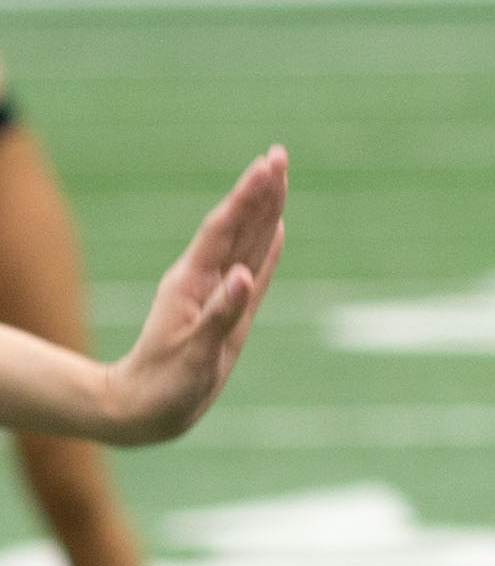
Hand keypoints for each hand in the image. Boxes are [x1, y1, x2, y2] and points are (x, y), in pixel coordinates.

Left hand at [99, 149, 285, 444]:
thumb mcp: (192, 354)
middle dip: (260, 191)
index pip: (225, 230)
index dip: (248, 197)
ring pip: (247, 242)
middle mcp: (206, 281)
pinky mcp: (229, 310)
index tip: (268, 165)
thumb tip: (245, 275)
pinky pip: (255, 269)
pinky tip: (277, 230)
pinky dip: (267, 246)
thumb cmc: (164, 387)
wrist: (144, 411)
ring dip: (264, 210)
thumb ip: (220, 314)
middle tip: (279, 154)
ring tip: (280, 178)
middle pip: (238, 226)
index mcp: (194, 284)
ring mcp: (217, 293)